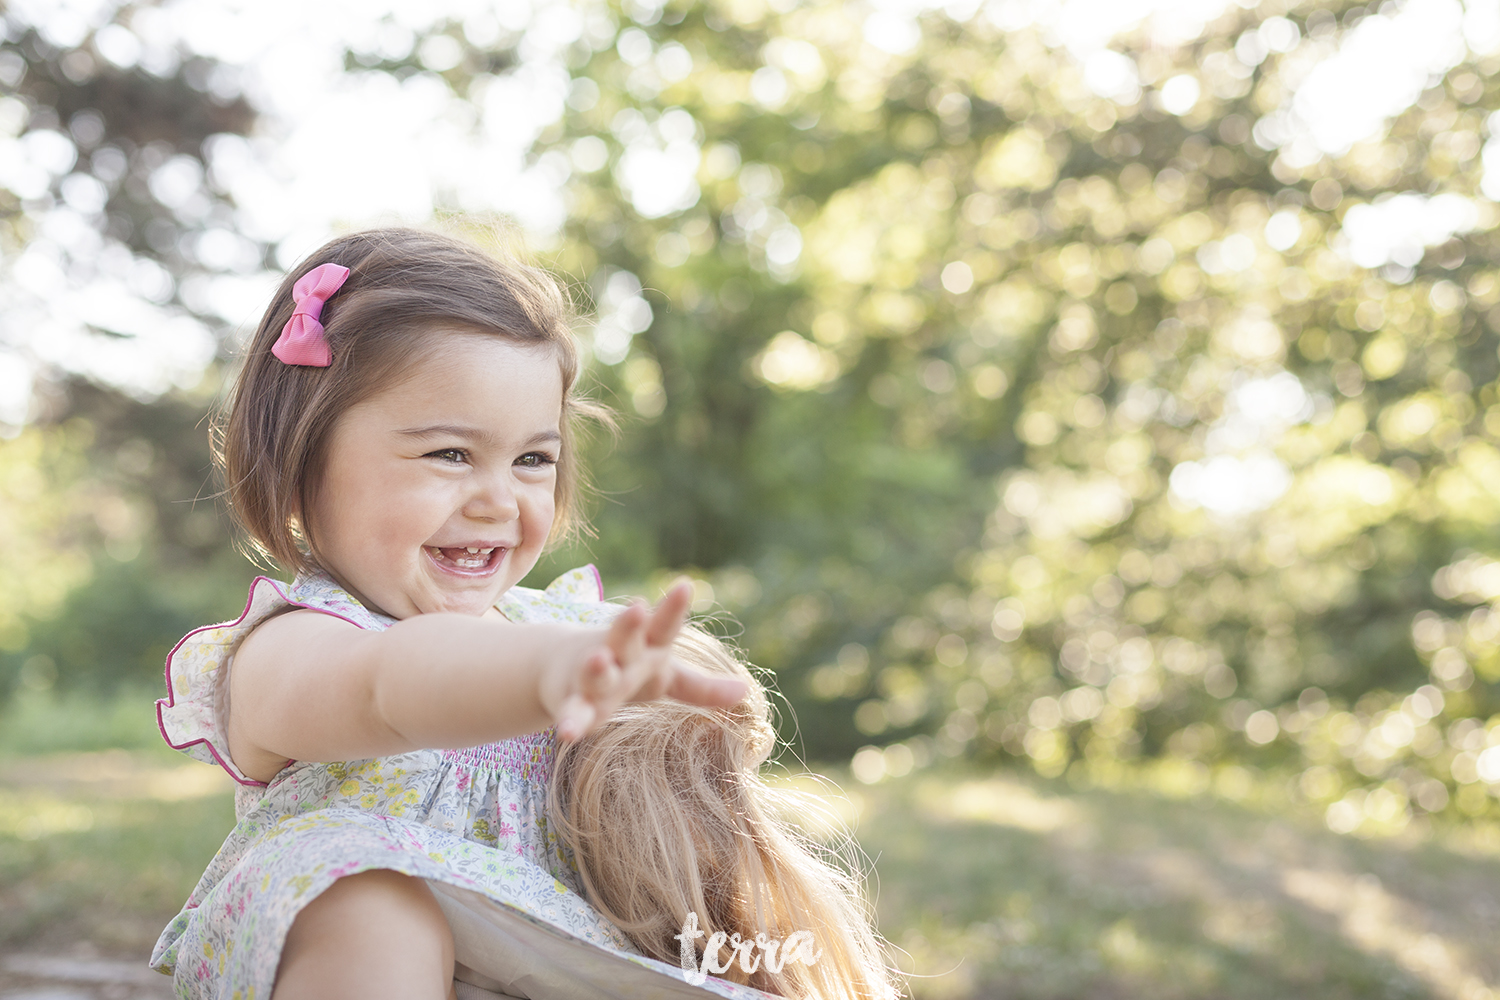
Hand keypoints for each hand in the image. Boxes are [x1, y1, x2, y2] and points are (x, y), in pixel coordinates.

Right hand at [544, 580, 748, 741]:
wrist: (563, 668)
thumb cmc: (627, 669)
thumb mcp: (666, 677)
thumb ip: (702, 687)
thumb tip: (745, 691)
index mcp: (646, 646)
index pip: (663, 625)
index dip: (673, 608)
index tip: (685, 585)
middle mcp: (618, 655)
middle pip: (624, 639)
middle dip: (629, 625)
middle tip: (636, 608)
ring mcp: (592, 676)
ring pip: (595, 673)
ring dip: (597, 667)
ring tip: (600, 660)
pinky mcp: (572, 701)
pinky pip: (573, 711)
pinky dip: (571, 720)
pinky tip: (566, 733)